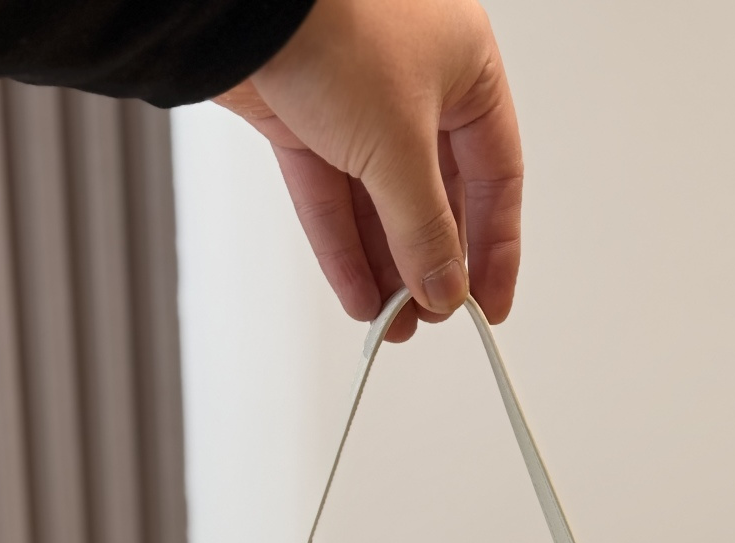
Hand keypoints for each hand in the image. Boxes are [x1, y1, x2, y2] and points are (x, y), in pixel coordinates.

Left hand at [215, 0, 521, 341]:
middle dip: (429, 262)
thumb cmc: (333, 25)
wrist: (238, 2)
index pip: (495, 175)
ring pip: (379, 201)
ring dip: (387, 266)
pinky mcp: (303, 116)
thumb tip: (446, 286)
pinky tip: (358, 293)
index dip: (495, 247)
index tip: (487, 304)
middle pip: (433, 195)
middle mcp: (416, 81)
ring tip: (393, 319)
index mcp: (466, 68)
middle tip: (430, 313)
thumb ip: (424, 227)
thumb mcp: (398, 144)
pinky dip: (344, 246)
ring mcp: (355, 99)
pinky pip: (332, 195)